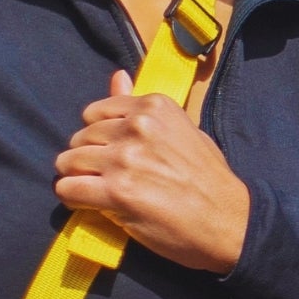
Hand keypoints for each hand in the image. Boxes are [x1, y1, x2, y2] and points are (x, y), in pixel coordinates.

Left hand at [56, 71, 251, 272]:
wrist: (230, 222)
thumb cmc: (210, 179)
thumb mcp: (184, 131)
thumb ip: (144, 109)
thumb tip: (117, 76)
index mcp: (154, 107)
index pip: (95, 112)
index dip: (100, 136)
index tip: (114, 152)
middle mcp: (137, 127)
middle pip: (80, 137)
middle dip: (87, 158)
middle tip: (108, 177)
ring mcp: (125, 159)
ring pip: (68, 162)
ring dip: (79, 179)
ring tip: (99, 192)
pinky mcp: (116, 192)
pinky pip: (67, 189)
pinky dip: (73, 198)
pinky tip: (91, 204)